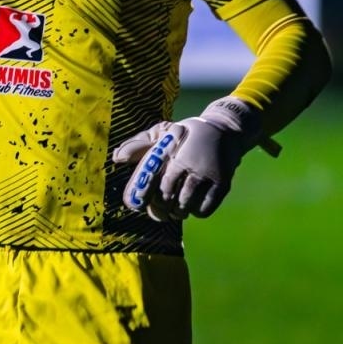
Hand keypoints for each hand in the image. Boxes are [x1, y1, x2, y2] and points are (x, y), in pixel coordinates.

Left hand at [113, 96, 275, 221]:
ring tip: (176, 209)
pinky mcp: (223, 184)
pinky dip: (196, 212)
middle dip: (161, 208)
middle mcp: (192, 163)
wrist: (225, 131)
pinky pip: (205, 209)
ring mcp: (209, 174)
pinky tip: (193, 206)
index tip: (142, 204)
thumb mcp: (164, 133)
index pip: (157, 183)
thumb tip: (117, 157)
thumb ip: (140, 144)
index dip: (148, 198)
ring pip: (186, 205)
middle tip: (160, 210)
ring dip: (178, 212)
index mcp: (174, 152)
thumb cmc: (187, 134)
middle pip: (169, 198)